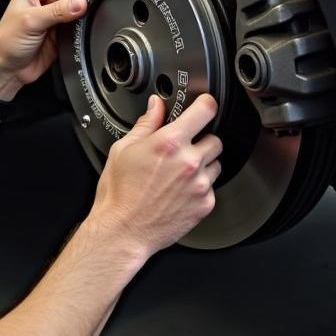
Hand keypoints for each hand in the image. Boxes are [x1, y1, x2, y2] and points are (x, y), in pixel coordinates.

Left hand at [0, 0, 88, 99]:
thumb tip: (81, 2)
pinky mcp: (63, 28)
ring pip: (80, 2)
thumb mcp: (31, 21)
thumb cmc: (6, 42)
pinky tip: (87, 24)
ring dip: (86, 6)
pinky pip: (80, 21)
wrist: (7, 70)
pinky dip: (86, 22)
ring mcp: (56, 12)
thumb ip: (58, 11)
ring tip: (90, 10)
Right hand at [89, 93, 221, 258]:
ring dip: (203, 163)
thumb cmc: (119, 194)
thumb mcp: (123, 149)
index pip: (205, 111)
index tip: (205, 105)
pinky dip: (201, 186)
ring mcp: (200, 184)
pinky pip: (212, 187)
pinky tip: (181, 190)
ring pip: (216, 163)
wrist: (123, 231)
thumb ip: (146, 124)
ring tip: (179, 172)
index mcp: (169, 143)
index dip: (206, 104)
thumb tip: (156, 107)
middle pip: (215, 139)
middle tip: (183, 148)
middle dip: (201, 140)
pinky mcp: (205, 204)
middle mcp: (189, 162)